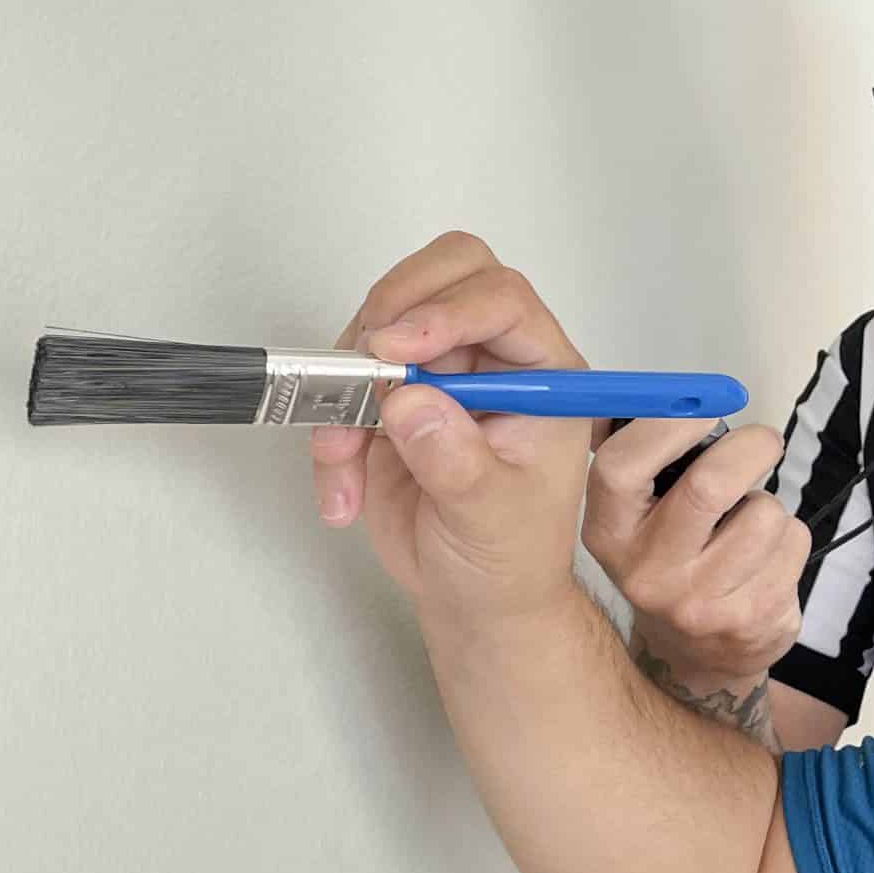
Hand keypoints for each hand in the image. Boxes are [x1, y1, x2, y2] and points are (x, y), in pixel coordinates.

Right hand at [311, 232, 592, 628]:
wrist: (472, 599)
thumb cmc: (508, 558)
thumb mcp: (491, 518)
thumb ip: (456, 460)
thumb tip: (410, 401)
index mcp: (545, 373)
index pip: (503, 301)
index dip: (447, 310)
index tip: (395, 348)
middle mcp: (495, 358)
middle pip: (448, 274)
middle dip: (393, 309)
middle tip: (364, 364)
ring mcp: (442, 371)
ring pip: (382, 321)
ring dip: (347, 381)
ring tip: (343, 456)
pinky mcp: (391, 396)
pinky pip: (342, 380)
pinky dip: (328, 428)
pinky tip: (342, 494)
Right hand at [582, 418, 810, 688]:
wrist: (694, 653)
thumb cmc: (669, 556)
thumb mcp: (635, 514)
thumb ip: (646, 453)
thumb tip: (677, 393)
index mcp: (608, 532)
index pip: (621, 468)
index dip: (667, 427)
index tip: (705, 409)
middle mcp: (646, 573)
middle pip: (710, 486)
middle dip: (750, 448)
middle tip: (763, 441)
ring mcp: (700, 604)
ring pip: (765, 514)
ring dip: (769, 504)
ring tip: (748, 523)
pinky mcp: (751, 620)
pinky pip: (792, 544)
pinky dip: (790, 537)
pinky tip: (765, 558)